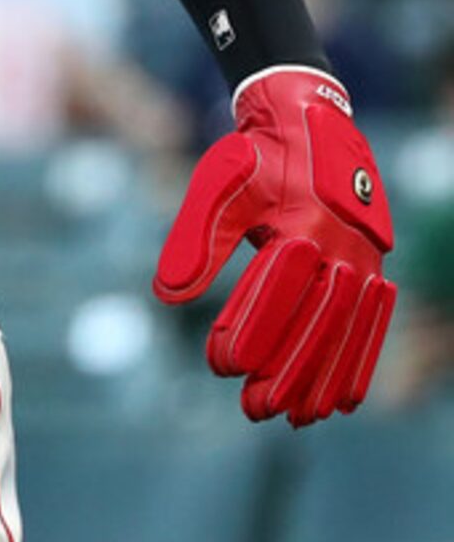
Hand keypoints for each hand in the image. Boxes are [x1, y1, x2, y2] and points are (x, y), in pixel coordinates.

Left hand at [155, 66, 396, 427]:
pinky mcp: (375, 266)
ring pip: (346, 331)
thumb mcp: (218, 186)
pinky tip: (342, 401)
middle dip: (286, 372)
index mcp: (302, 228)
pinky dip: (359, 363)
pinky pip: (372, 324)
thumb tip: (167, 295)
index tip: (220, 365)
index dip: (248, 336)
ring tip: (296, 419)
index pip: (275, 297)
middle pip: (315, 324)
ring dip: (321, 379)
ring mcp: (365, 259)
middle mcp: (341, 248)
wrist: (310, 122)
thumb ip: (195, 239)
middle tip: (254, 410)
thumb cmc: (255, 157)